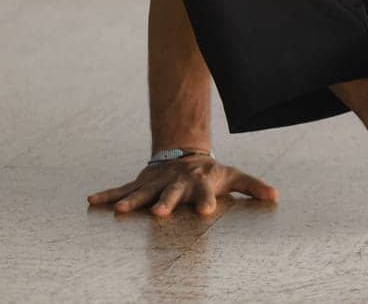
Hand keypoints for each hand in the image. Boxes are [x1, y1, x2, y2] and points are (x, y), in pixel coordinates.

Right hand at [86, 155, 277, 215]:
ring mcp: (157, 182)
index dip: (205, 200)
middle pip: (172, 194)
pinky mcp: (141, 183)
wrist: (185, 153)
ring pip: (143, 192)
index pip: (205, 193)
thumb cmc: (211, 172)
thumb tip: (276, 197)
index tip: (206, 211)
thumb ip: (253, 187)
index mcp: (201, 183)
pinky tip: (91, 200)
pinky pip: (122, 189)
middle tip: (160, 213)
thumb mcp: (233, 176)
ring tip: (121, 211)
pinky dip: (107, 195)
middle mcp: (177, 183)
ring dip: (132, 201)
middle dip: (166, 202)